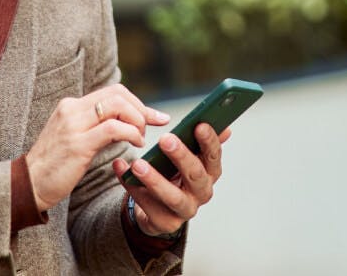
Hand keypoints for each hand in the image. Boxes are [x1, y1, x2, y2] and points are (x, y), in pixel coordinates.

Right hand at [26, 84, 169, 211]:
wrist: (28, 184)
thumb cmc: (55, 166)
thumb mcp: (74, 138)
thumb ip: (95, 126)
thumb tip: (125, 123)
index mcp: (71, 106)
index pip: (112, 92)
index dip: (137, 102)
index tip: (155, 116)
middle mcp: (71, 109)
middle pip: (118, 94)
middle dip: (142, 109)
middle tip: (153, 126)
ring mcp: (73, 125)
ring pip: (117, 106)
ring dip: (137, 120)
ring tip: (141, 138)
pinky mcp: (78, 144)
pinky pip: (113, 128)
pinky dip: (131, 133)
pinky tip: (135, 144)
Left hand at [112, 123, 231, 235]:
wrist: (160, 208)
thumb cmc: (175, 175)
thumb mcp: (189, 157)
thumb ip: (202, 142)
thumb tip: (224, 127)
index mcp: (210, 173)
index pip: (214, 156)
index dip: (209, 141)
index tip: (199, 125)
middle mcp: (202, 192)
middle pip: (195, 175)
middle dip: (181, 156)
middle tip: (166, 139)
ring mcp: (184, 210)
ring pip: (171, 196)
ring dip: (154, 179)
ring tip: (138, 164)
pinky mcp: (165, 222)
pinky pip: (146, 204)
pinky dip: (131, 186)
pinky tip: (121, 169)